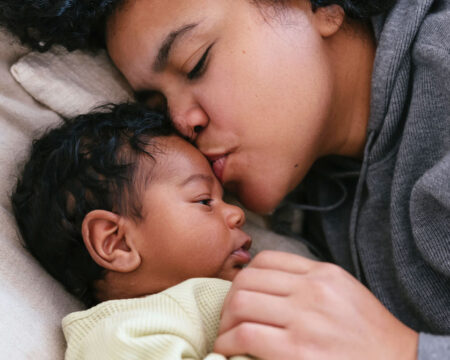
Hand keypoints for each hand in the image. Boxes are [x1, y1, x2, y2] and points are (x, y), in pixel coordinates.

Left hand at [214, 251, 417, 359]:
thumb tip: (267, 285)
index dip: (245, 277)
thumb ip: (308, 282)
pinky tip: (228, 350)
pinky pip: (246, 335)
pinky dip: (228, 342)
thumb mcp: (343, 292)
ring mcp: (305, 319)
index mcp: (323, 274)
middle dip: (228, 299)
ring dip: (224, 322)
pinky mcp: (298, 351)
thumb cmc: (368, 334)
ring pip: (241, 303)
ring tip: (226, 336)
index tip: (241, 295)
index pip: (266, 260)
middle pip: (247, 280)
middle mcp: (312, 290)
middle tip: (228, 318)